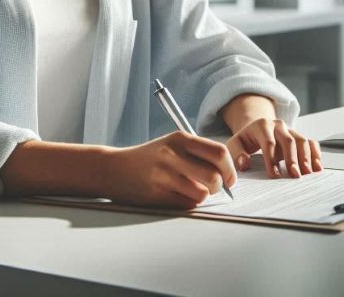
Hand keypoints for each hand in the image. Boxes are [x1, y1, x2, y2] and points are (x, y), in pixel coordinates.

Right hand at [106, 131, 236, 209]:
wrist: (113, 168)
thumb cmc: (149, 157)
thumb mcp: (172, 144)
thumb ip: (198, 153)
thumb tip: (227, 172)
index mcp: (180, 138)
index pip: (218, 153)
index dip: (230, 168)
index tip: (230, 177)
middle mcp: (172, 155)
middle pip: (214, 176)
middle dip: (220, 186)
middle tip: (215, 187)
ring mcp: (164, 176)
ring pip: (202, 194)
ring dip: (202, 196)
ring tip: (193, 190)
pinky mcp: (157, 195)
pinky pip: (186, 205)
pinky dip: (188, 203)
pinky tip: (178, 195)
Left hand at [226, 118, 322, 178]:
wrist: (257, 129)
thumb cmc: (246, 141)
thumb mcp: (235, 145)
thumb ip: (236, 154)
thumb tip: (245, 162)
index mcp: (261, 125)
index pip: (268, 142)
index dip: (271, 159)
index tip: (274, 175)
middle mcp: (278, 125)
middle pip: (288, 140)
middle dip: (292, 158)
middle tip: (294, 175)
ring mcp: (290, 130)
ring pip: (302, 140)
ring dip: (306, 157)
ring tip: (308, 173)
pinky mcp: (298, 136)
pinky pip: (311, 142)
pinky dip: (315, 153)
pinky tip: (317, 166)